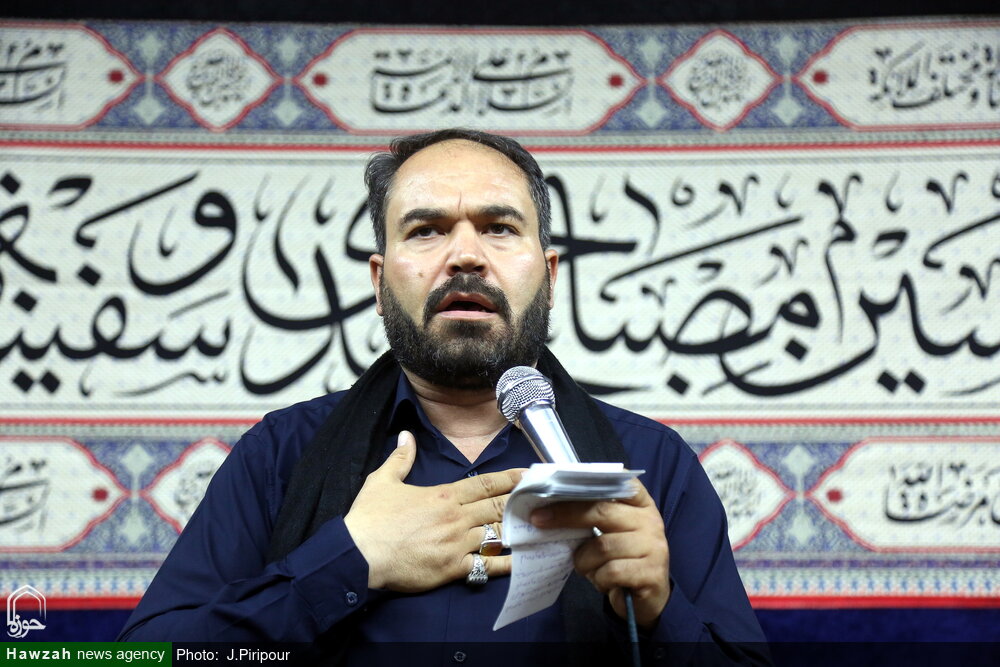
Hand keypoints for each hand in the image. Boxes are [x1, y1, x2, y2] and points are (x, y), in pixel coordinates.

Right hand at [344, 431, 521, 591]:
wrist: (358, 555)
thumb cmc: (370, 519)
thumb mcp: (382, 481)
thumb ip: (400, 458)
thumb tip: (407, 436)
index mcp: (443, 495)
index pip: (485, 484)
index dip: (510, 479)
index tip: (529, 476)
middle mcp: (455, 518)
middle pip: (497, 508)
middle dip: (520, 503)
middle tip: (542, 499)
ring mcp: (456, 544)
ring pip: (496, 534)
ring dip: (517, 531)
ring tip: (538, 527)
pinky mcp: (452, 568)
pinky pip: (487, 565)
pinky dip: (506, 563)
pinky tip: (522, 560)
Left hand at [530, 480, 669, 629]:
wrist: (646, 599)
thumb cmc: (622, 559)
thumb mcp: (612, 532)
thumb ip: (593, 516)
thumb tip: (549, 507)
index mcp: (641, 505)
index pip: (620, 482)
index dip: (590, 481)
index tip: (559, 483)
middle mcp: (650, 521)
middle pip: (602, 511)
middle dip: (566, 515)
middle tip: (539, 520)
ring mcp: (653, 547)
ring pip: (602, 547)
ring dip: (584, 560)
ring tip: (584, 566)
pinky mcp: (650, 573)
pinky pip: (611, 572)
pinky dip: (598, 578)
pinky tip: (601, 581)